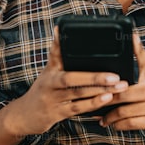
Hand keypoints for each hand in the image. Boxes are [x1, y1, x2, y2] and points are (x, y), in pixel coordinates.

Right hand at [5, 26, 128, 135]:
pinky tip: (107, 99)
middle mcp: (49, 83)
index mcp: (50, 70)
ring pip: (78, 94)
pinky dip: (93, 104)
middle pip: (72, 78)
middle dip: (95, 77)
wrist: (25, 115)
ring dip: (100, 91)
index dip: (62, 43)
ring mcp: (52, 99)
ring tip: (119, 87)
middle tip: (116, 76)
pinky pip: (77, 108)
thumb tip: (59, 29)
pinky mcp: (57, 114)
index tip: (76, 34)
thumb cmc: (43, 89)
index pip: (57, 54)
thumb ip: (58, 53)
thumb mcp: (48, 71)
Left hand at [99, 33, 144, 140]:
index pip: (144, 60)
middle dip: (105, 96)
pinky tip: (113, 124)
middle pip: (123, 90)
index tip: (131, 36)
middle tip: (90, 99)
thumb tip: (114, 83)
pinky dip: (119, 125)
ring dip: (109, 115)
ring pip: (125, 109)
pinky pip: (132, 122)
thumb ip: (139, 83)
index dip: (137, 48)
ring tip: (100, 117)